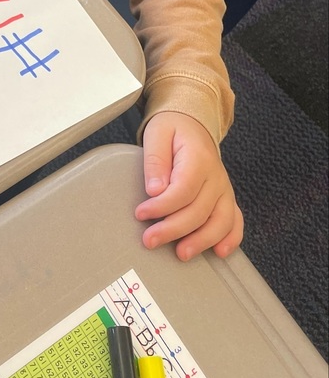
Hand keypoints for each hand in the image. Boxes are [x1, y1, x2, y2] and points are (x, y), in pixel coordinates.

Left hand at [135, 111, 242, 260]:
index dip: (162, 206)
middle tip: (149, 240)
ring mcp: (224, 189)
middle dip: (173, 229)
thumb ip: (155, 161)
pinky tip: (218, 251)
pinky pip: (235, 221)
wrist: (192, 124)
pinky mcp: (226, 199)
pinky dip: (230, 239)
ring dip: (201, 241)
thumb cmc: (173, 129)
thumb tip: (155, 190)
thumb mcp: (157, 134)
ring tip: (181, 253)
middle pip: (199, 211)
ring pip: (220, 222)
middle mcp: (216, 176)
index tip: (141, 213)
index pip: (183, 190)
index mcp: (199, 158)